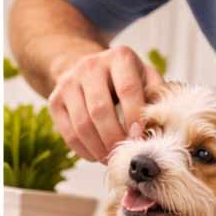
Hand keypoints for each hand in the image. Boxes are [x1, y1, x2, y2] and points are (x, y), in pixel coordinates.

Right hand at [48, 46, 163, 162]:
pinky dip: (84, 151)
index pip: (127, 90)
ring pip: (82, 126)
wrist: (88, 70)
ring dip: (98, 149)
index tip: (139, 137)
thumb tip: (161, 125)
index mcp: (119, 57)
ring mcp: (68, 83)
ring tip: (110, 159)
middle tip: (123, 155)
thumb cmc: (124, 80)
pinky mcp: (55, 101)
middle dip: (114, 138)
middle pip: (100, 110)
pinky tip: (96, 155)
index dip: (134, 116)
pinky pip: (69, 134)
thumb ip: (155, 97)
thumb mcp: (144, 79)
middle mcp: (90, 66)